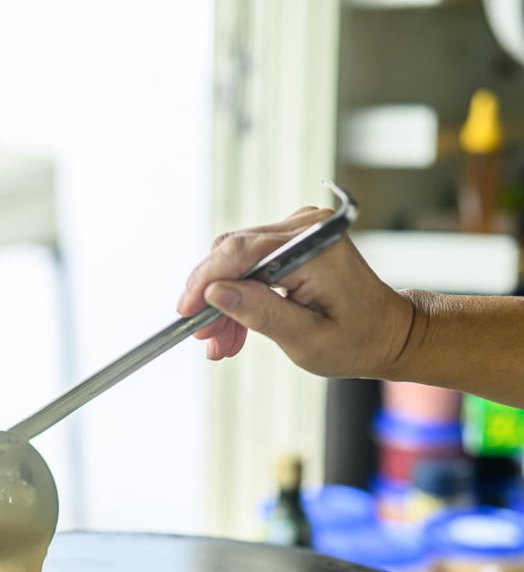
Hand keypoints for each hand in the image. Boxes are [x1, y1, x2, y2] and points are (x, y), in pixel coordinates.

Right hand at [176, 206, 414, 379]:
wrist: (387, 333)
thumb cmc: (356, 340)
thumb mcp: (305, 338)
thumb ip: (260, 313)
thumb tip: (216, 293)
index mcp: (314, 247)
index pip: (242, 251)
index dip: (206, 281)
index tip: (185, 313)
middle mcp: (305, 227)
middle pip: (234, 253)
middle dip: (212, 297)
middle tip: (204, 339)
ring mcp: (299, 231)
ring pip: (237, 260)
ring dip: (223, 302)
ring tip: (220, 343)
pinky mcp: (293, 242)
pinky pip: (250, 263)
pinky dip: (239, 295)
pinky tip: (234, 329)